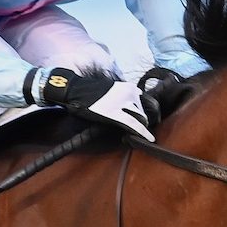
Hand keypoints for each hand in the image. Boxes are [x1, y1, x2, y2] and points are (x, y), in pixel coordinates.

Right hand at [29, 67, 154, 139]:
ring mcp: (122, 103)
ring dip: (141, 126)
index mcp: (130, 87)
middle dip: (144, 120)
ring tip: (138, 133)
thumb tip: (137, 107)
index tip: (151, 120)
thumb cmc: (92, 91)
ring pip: (141, 118)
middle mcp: (129, 94)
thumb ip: (127, 96)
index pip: (148, 102)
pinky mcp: (115, 113)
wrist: (74, 89)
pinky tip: (148, 138)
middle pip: (145, 111)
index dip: (150, 113)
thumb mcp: (114, 89)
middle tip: (141, 127)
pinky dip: (143, 133)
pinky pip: (134, 125)